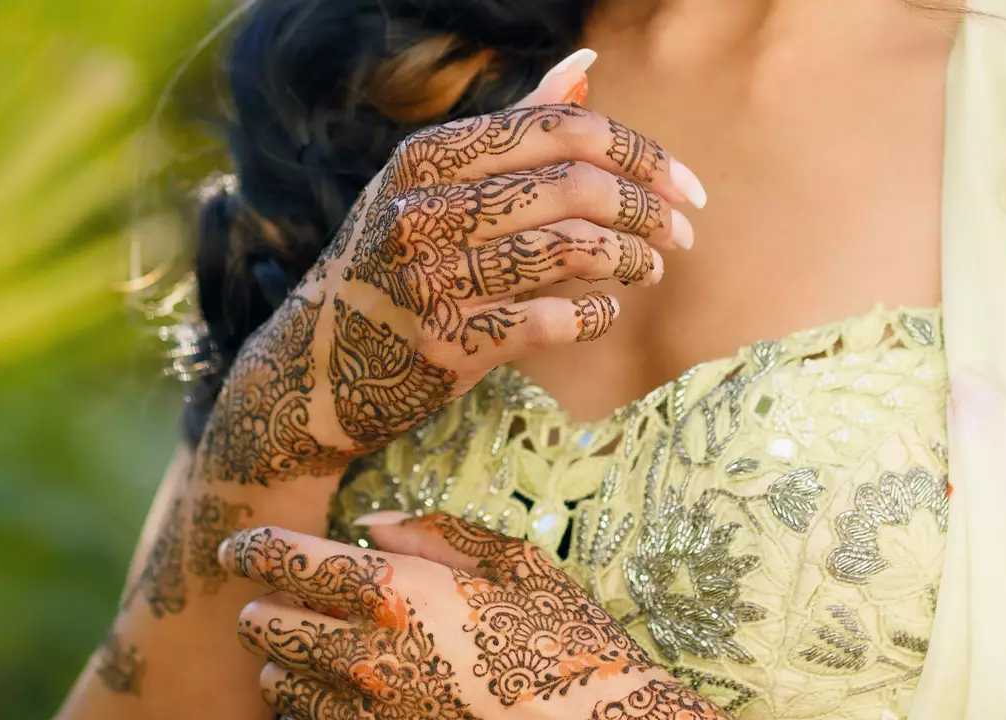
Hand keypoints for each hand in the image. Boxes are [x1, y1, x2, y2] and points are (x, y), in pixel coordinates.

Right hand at [196, 57, 703, 487]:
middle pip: (575, 187)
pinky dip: (594, 316)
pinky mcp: (447, 344)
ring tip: (650, 270)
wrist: (319, 369)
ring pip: (567, 250)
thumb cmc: (392, 273)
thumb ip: (509, 134)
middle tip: (682, 236)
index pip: (562, 130)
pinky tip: (606, 313)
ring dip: (629, 261)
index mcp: (429, 159)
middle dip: (646, 211)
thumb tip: (583, 66)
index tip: (686, 189)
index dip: (640, 156)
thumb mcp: (432, 193)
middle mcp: (425, 209)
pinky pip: (550, 321)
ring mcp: (431, 278)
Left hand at [221, 514, 801, 719]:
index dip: (248, 549)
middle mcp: (368, 658)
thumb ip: (436, 533)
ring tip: (319, 660)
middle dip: (266, 607)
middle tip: (290, 605)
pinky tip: (326, 718)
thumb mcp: (518, 564)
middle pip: (264, 626)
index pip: (284, 561)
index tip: (240, 550)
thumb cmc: (572, 642)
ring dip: (287, 666)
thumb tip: (366, 527)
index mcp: (397, 593)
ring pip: (278, 688)